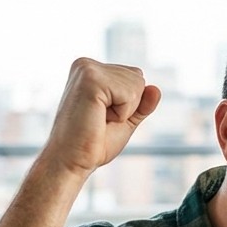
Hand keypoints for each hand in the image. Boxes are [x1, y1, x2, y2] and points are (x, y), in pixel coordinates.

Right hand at [43, 58, 161, 177]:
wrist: (71, 162)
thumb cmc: (93, 144)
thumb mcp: (124, 121)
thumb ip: (141, 104)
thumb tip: (156, 89)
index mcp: (90, 70)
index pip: (135, 76)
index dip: (129, 104)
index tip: (103, 117)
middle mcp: (86, 64)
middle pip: (138, 77)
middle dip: (128, 106)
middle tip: (100, 120)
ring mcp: (87, 69)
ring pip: (137, 83)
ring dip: (124, 110)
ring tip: (98, 119)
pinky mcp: (90, 79)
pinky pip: (130, 93)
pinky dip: (122, 113)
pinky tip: (99, 118)